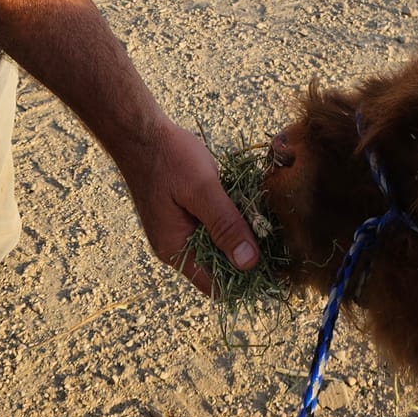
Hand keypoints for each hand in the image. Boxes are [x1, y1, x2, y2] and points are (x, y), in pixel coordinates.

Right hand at [119, 121, 259, 294]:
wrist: (140, 131)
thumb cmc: (169, 158)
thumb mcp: (202, 190)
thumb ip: (226, 225)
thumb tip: (249, 263)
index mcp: (175, 248)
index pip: (215, 285)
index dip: (244, 281)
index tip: (275, 270)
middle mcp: (175, 245)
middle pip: (218, 267)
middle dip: (245, 256)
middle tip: (277, 242)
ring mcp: (178, 229)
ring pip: (216, 245)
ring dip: (238, 236)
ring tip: (267, 223)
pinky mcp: (183, 212)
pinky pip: (210, 226)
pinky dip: (228, 220)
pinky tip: (246, 205)